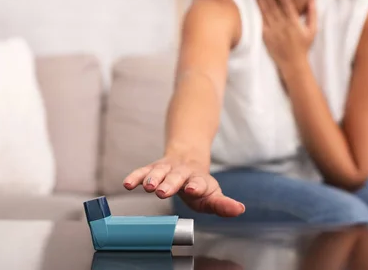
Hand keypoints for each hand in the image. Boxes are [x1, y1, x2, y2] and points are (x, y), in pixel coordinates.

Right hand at [123, 157, 245, 216]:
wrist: (188, 157)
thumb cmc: (199, 185)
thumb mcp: (212, 195)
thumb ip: (223, 204)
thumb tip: (240, 209)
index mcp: (199, 180)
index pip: (199, 183)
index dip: (196, 186)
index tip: (193, 189)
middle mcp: (183, 172)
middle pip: (177, 177)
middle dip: (170, 183)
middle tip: (162, 191)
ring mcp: (168, 169)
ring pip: (160, 171)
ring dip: (153, 178)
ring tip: (148, 187)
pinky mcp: (154, 168)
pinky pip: (143, 171)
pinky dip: (136, 176)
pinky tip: (128, 184)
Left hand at [256, 0, 316, 72]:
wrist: (293, 64)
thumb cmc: (304, 46)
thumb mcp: (313, 29)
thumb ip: (313, 13)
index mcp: (294, 21)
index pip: (285, 0)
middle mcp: (282, 24)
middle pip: (272, 1)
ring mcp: (273, 30)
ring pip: (264, 9)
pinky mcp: (265, 35)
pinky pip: (260, 20)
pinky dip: (256, 9)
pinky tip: (253, 0)